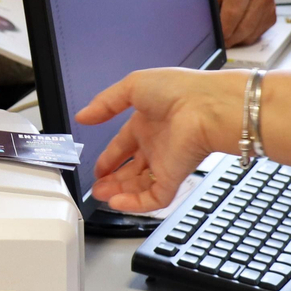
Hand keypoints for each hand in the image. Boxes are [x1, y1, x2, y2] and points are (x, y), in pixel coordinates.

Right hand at [76, 67, 249, 212]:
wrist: (207, 107)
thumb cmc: (179, 90)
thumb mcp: (132, 86)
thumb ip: (105, 103)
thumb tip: (83, 115)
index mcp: (147, 122)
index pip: (124, 145)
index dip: (109, 157)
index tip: (97, 167)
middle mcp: (157, 144)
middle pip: (131, 169)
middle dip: (112, 179)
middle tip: (96, 187)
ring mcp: (166, 162)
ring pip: (140, 186)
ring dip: (120, 193)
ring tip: (101, 196)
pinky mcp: (174, 177)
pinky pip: (153, 198)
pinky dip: (135, 204)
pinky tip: (117, 203)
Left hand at [214, 0, 275, 45]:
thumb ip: (210, 7)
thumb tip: (207, 28)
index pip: (232, 13)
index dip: (222, 29)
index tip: (214, 37)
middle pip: (243, 28)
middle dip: (228, 38)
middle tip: (217, 41)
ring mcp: (269, 6)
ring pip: (250, 35)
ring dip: (236, 39)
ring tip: (225, 33)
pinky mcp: (272, 17)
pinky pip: (256, 36)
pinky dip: (244, 37)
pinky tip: (236, 29)